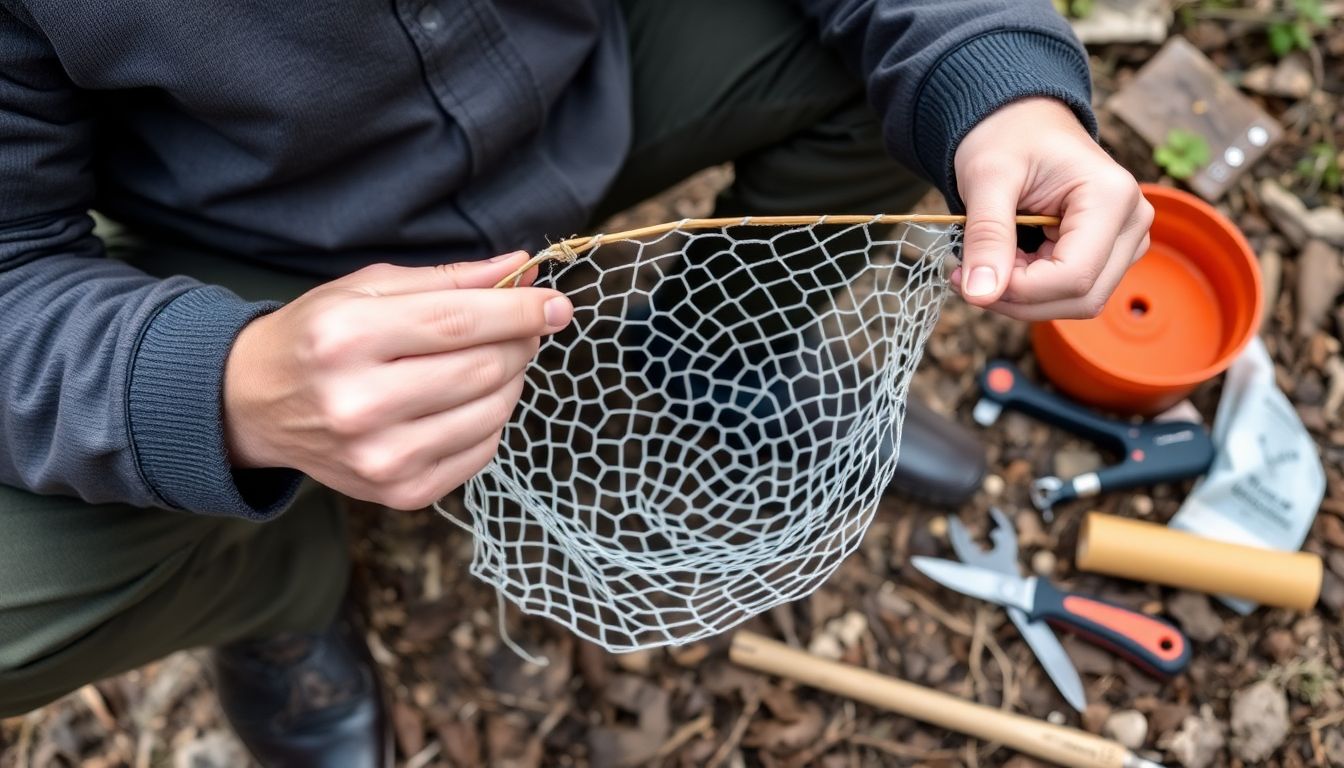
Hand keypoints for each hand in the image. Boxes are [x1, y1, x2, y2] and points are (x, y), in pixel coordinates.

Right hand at [223, 253, 571, 509]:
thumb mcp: (367, 289)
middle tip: (524, 326)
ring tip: (492, 360)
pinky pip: (482, 451)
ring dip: (511, 380)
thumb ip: (450, 279)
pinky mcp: (400, 493)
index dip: (522, 310)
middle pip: (485, 367)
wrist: (254, 406)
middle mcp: (361, 403)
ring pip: (493, 411)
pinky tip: (467, 399)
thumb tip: (523, 269)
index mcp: (348, 338)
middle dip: (521, 342)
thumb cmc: (317, 338)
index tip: (557, 303)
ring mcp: (381, 457)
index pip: (462, 321)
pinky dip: (491, 419)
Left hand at [951, 97, 1152, 320]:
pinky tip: (1002, 264)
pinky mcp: (1109, 252)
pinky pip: (1072, 291)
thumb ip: (986, 235)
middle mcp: (1133, 222)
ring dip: (1024, 298)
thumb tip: (979, 295)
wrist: (1019, 119)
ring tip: (983, 264)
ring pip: (1078, 301)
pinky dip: (1031, 290)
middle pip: (1082, 297)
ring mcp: (1126, 240)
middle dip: (1019, 299)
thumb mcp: (987, 178)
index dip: (1019, 291)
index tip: (965, 277)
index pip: (1074, 276)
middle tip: (965, 275)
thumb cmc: (1007, 137)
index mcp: (1113, 197)